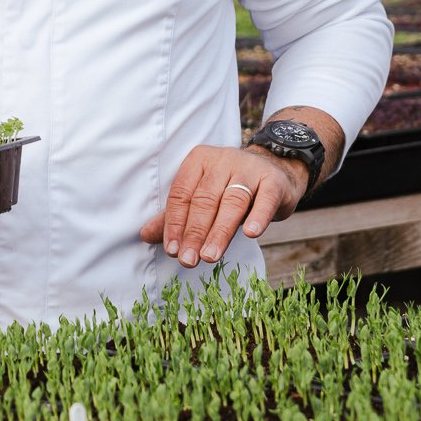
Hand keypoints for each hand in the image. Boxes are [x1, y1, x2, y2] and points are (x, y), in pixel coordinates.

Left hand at [140, 144, 305, 267]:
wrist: (275, 170)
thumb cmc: (230, 187)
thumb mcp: (202, 196)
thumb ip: (176, 215)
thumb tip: (146, 235)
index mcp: (198, 161)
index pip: (181, 194)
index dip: (175, 223)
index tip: (172, 250)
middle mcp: (222, 160)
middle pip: (204, 200)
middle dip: (194, 233)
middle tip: (188, 260)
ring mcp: (249, 168)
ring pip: (231, 202)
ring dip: (219, 232)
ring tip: (209, 256)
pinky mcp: (273, 180)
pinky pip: (264, 199)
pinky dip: (257, 217)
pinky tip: (250, 234)